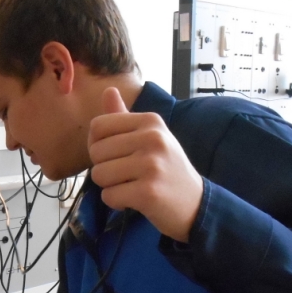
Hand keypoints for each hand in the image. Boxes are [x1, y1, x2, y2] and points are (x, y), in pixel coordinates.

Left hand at [88, 88, 203, 242]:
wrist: (195, 203)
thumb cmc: (166, 168)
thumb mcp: (151, 137)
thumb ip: (124, 117)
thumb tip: (107, 89)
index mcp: (150, 121)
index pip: (98, 126)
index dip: (97, 145)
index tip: (115, 156)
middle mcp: (153, 138)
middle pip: (96, 152)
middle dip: (104, 168)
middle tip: (128, 175)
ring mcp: (152, 165)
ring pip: (99, 175)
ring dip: (110, 186)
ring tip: (132, 186)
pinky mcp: (148, 192)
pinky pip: (109, 196)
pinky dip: (116, 203)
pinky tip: (134, 200)